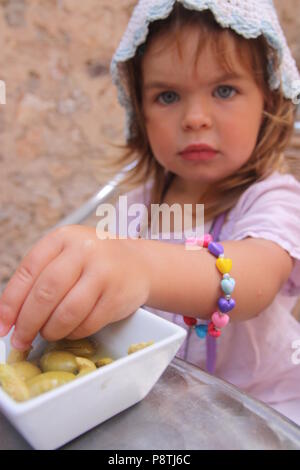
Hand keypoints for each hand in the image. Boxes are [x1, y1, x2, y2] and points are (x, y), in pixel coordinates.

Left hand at [0, 225, 150, 349]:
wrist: (138, 264)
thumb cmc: (95, 261)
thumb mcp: (66, 256)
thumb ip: (40, 277)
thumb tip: (10, 317)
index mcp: (62, 238)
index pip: (28, 272)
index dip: (11, 303)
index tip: (3, 326)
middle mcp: (83, 251)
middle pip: (45, 293)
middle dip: (28, 323)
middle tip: (20, 340)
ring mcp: (103, 273)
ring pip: (66, 313)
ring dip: (51, 331)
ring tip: (47, 334)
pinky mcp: (117, 296)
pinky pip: (87, 324)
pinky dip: (73, 333)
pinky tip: (70, 330)